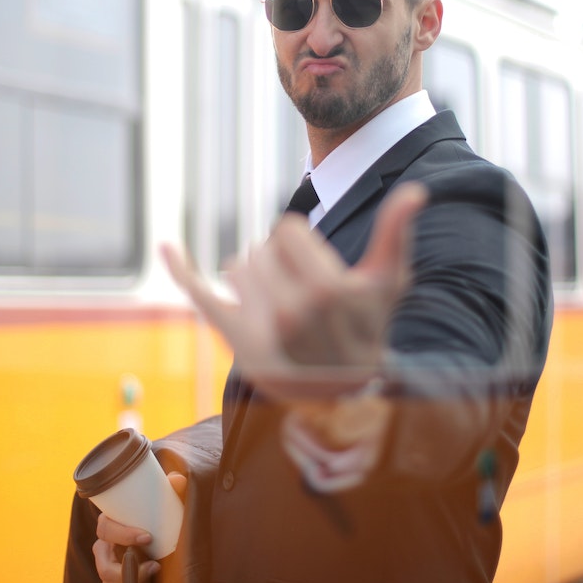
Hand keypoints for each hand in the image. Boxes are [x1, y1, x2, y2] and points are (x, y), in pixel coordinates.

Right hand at [92, 472, 186, 582]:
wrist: (160, 548)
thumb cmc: (157, 524)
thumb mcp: (166, 508)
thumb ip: (172, 492)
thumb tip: (178, 478)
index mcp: (110, 525)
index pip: (105, 527)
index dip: (122, 533)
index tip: (147, 537)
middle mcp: (105, 549)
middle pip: (103, 564)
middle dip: (127, 569)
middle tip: (154, 565)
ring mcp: (108, 569)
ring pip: (110, 582)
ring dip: (133, 582)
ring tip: (155, 575)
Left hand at [162, 182, 426, 397]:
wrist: (343, 393)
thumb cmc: (367, 328)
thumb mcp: (387, 282)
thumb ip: (397, 233)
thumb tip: (417, 189)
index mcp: (326, 289)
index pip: (286, 230)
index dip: (301, 244)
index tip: (316, 270)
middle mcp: (289, 311)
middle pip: (261, 248)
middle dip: (279, 261)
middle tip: (300, 293)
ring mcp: (258, 328)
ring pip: (237, 266)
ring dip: (255, 276)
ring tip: (279, 302)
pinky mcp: (235, 340)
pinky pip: (199, 294)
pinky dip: (180, 268)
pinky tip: (165, 247)